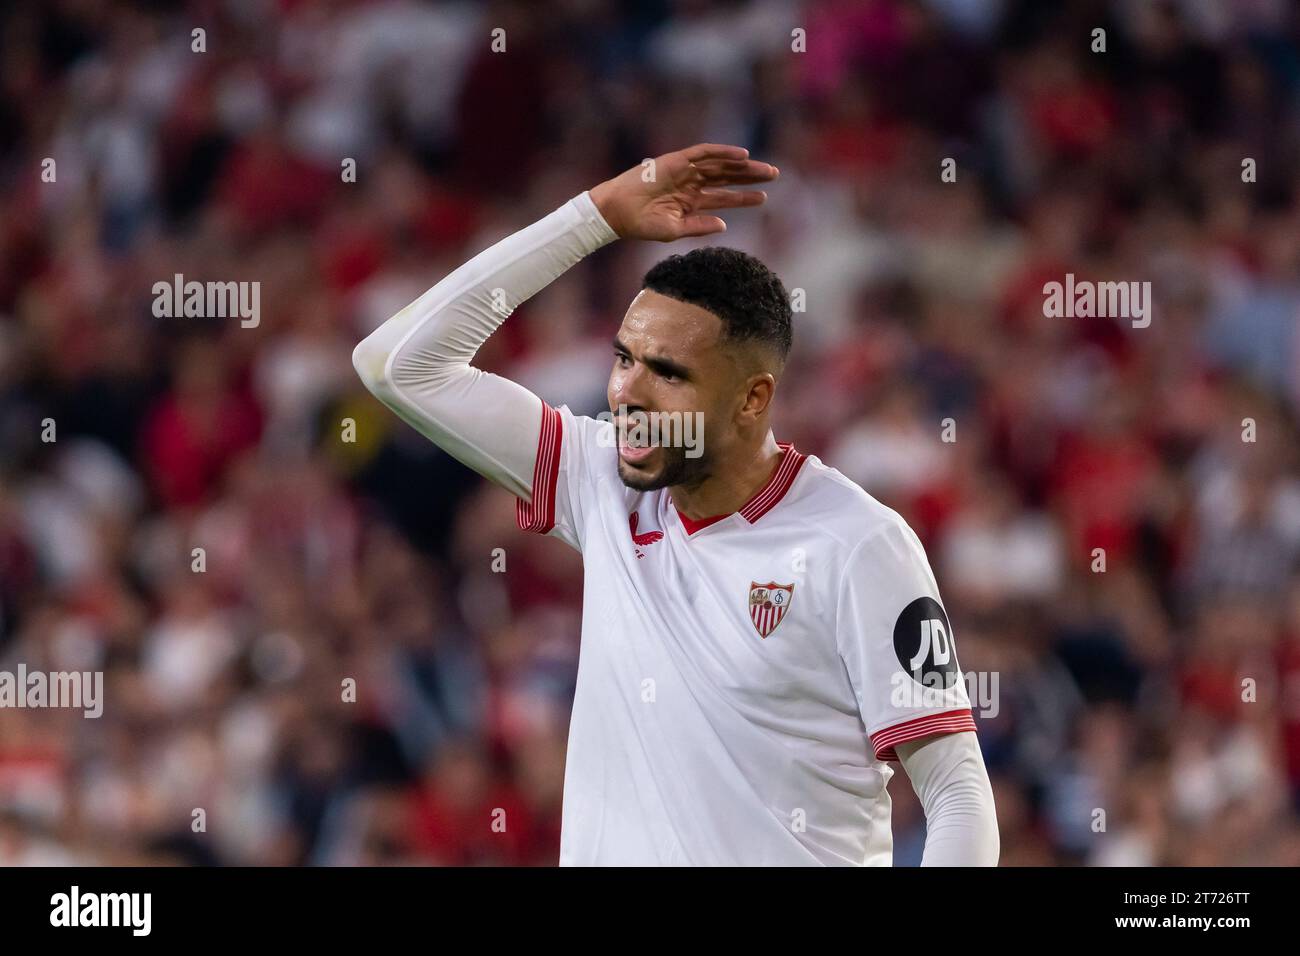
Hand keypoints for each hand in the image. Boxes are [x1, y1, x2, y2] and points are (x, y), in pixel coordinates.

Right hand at [589, 143, 778, 241]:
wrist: (617, 213)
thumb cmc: (641, 224)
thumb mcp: (675, 230)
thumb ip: (699, 226)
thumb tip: (725, 225)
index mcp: (691, 202)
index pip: (724, 197)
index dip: (744, 197)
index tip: (764, 198)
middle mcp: (691, 184)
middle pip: (727, 177)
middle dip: (750, 176)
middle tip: (775, 175)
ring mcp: (684, 171)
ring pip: (720, 164)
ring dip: (742, 164)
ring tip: (764, 168)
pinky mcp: (675, 161)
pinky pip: (703, 153)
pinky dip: (723, 152)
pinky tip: (742, 155)